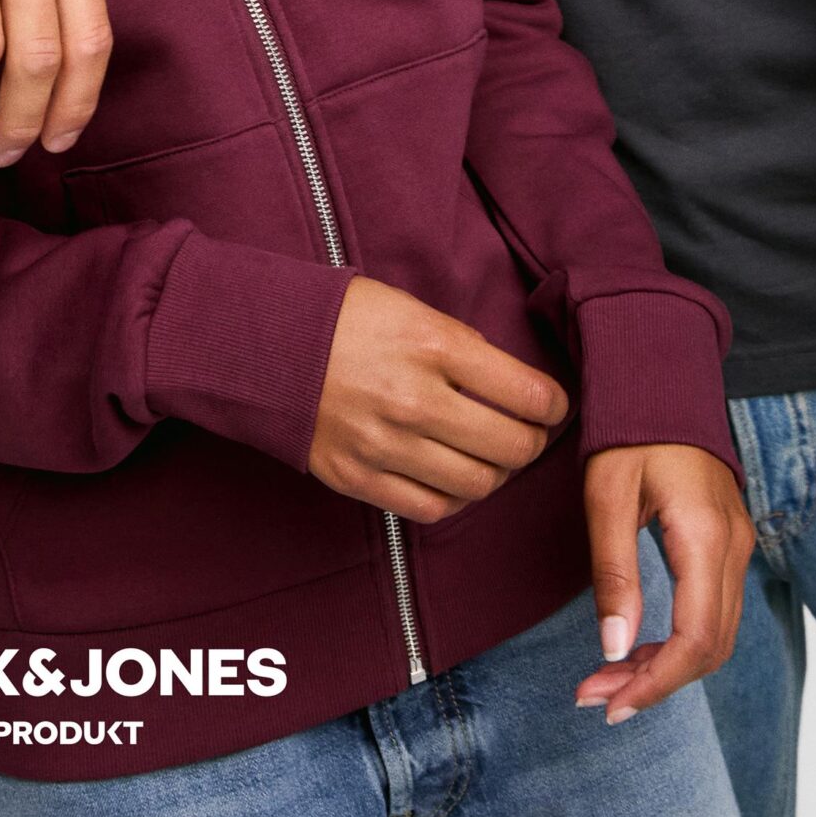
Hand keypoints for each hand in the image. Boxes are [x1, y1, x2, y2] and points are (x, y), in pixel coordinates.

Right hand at [308, 276, 568, 522]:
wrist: (261, 342)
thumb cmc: (339, 317)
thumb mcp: (409, 308)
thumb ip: (461, 346)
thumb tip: (510, 385)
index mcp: (432, 345)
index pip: (526, 393)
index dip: (553, 405)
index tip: (552, 405)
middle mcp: (414, 399)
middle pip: (511, 447)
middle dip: (531, 442)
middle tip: (528, 434)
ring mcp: (385, 444)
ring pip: (477, 484)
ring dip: (495, 473)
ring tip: (489, 456)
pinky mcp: (358, 477)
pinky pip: (431, 508)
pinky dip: (454, 498)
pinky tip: (452, 477)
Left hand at [574, 444, 755, 721]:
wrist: (663, 382)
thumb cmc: (629, 431)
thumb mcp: (607, 495)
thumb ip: (614, 571)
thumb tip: (614, 648)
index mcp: (707, 538)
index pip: (697, 639)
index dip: (656, 682)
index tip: (610, 703)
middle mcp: (735, 549)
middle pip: (710, 647)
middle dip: (654, 682)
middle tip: (596, 696)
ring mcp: (738, 547)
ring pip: (715, 635)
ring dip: (664, 666)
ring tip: (607, 679)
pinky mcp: (729, 545)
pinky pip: (714, 612)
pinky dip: (678, 641)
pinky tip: (638, 646)